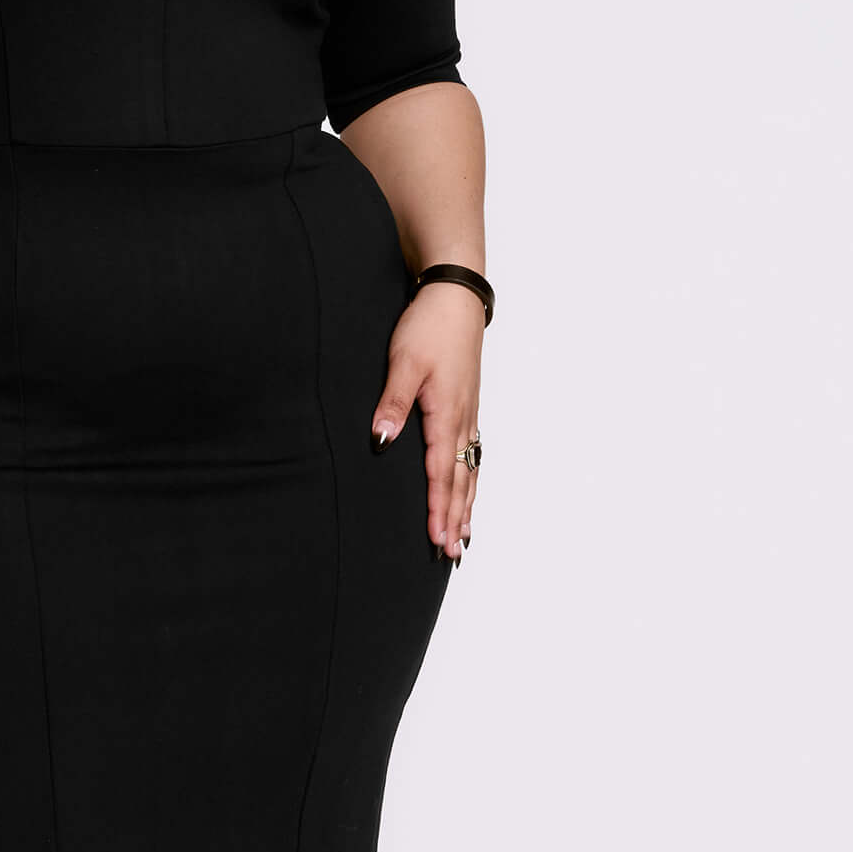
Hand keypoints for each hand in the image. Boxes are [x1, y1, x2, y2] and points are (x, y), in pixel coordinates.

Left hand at [370, 280, 482, 559]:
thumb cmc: (427, 327)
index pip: (440, 473)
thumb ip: (392, 403)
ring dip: (466, 506)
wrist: (454, 296)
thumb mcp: (404, 362)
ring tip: (464, 539)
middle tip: (451, 555)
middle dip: (455, 519)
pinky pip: (472, 455)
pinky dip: (471, 481)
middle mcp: (462, 420)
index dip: (438, 509)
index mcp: (446, 413)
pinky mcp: (467, 407)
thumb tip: (381, 441)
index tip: (436, 539)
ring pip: (469, 471)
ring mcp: (468, 415)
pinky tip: (469, 493)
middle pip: (460, 480)